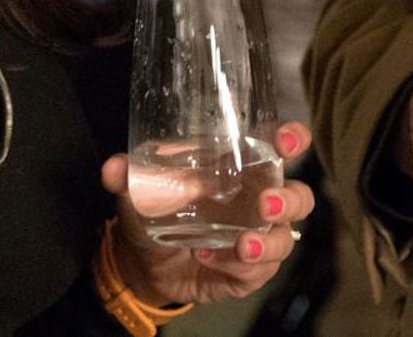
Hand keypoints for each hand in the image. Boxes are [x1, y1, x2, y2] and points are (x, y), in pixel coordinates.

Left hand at [101, 121, 315, 306]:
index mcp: (243, 167)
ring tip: (241, 246)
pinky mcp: (249, 272)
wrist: (144, 261)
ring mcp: (259, 238)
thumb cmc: (156, 210)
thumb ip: (128, 175)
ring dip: (267, 243)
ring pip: (285, 239)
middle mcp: (259, 200)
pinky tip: (209, 259)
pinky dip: (235, 266)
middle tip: (264, 204)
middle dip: (288, 200)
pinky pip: (257, 272)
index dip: (293, 140)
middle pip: (299, 196)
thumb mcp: (140, 189)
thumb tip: (114, 168)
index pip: (282, 147)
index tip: (286, 140)